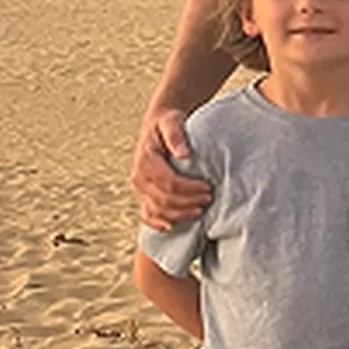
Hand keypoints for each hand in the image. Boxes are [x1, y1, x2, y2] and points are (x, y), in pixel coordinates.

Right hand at [132, 107, 212, 230]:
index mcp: (146, 160)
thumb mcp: (172, 121)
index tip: (208, 188)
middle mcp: (139, 177)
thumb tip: (184, 154)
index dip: (189, 189)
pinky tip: (174, 226)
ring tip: (200, 211)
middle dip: (188, 203)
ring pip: (157, 211)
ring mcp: (140, 189)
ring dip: (179, 215)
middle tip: (209, 199)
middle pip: (164, 199)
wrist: (157, 127)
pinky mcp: (142, 196)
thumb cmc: (168, 123)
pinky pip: (148, 215)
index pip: (169, 182)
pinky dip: (159, 223)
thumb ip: (176, 135)